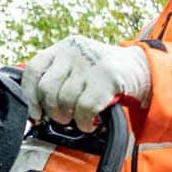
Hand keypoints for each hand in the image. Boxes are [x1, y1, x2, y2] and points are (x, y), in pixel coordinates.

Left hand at [22, 35, 151, 130]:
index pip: (33, 69)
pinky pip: (84, 108)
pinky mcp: (107, 78)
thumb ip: (57, 78)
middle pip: (46, 89)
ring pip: (65, 100)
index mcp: (63, 47)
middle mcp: (73, 52)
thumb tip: (34, 109)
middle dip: (52, 110)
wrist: (141, 69)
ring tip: (78, 119)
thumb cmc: (103, 73)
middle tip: (62, 118)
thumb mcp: (77, 65)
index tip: (35, 113)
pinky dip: (84, 122)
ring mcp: (90, 63)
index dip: (30, 95)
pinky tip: (89, 123)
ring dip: (70, 118)